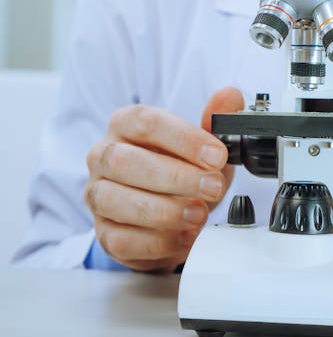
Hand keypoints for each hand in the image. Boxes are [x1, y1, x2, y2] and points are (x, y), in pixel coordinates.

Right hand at [84, 87, 243, 271]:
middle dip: (176, 177)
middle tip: (213, 187)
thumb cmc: (182, 168)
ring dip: (164, 210)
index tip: (216, 155)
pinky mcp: (104, 233)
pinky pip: (121, 238)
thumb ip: (216, 118)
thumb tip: (230, 96)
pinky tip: (185, 236)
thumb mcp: (204, 143)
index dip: (184, 139)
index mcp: (126, 124)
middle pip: (127, 161)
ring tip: (199, 213)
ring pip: (116, 200)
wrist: (171, 212)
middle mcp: (105, 155)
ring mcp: (98, 194)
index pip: (146, 123)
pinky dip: (157, 240)